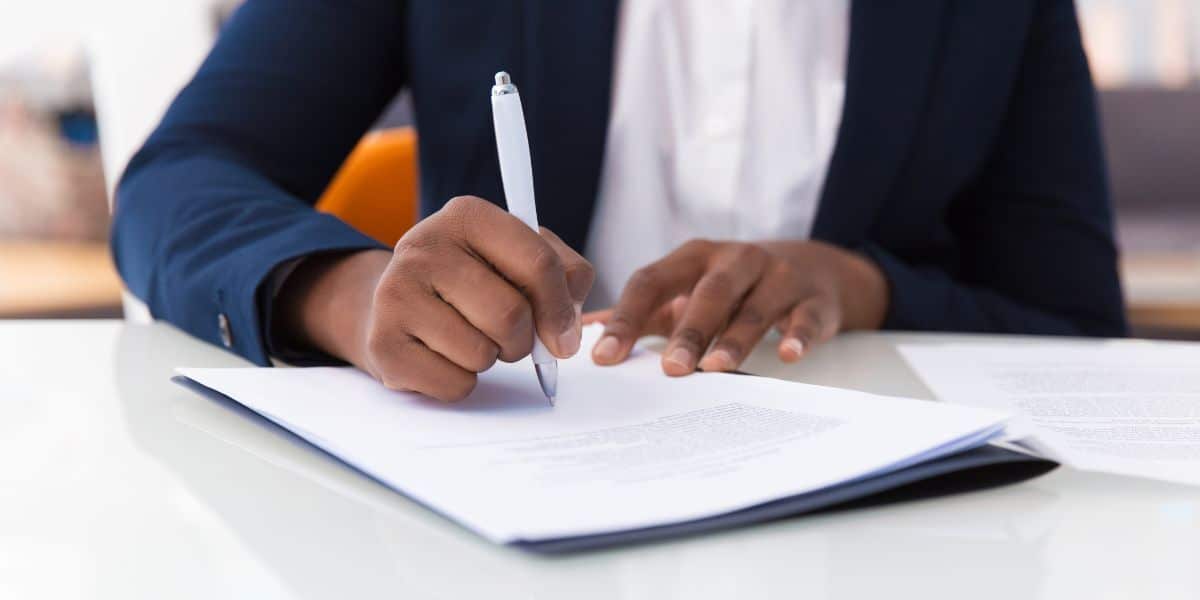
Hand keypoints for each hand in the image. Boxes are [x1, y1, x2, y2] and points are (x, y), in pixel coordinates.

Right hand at [276, 196, 592, 400]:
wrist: (400, 303)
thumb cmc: (474, 280)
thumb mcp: (522, 258)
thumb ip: (565, 278)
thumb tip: (566, 330)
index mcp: (468, 215)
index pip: (538, 263)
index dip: (560, 308)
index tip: (563, 335)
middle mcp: (424, 246)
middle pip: (510, 314)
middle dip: (522, 340)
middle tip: (509, 336)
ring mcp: (396, 293)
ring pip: (481, 353)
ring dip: (489, 359)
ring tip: (470, 338)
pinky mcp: (383, 342)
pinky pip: (454, 384)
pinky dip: (462, 381)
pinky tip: (445, 356)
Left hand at [588, 239, 886, 374]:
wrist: (813, 268)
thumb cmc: (732, 287)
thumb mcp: (686, 289)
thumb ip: (641, 312)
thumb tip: (583, 334)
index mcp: (694, 257)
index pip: (652, 281)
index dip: (627, 318)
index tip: (604, 357)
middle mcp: (736, 260)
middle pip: (709, 293)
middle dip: (689, 331)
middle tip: (671, 369)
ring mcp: (779, 276)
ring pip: (756, 307)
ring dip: (736, 338)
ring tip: (717, 369)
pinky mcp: (814, 300)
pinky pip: (806, 317)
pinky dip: (798, 335)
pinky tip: (788, 356)